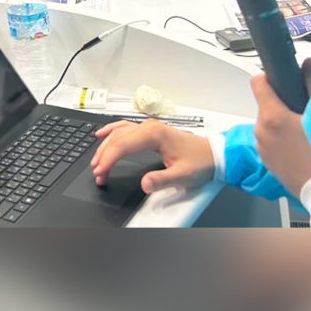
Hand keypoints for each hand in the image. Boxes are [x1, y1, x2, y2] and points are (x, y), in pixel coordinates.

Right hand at [91, 119, 214, 192]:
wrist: (214, 154)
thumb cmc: (200, 163)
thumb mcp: (183, 176)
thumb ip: (162, 180)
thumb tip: (144, 184)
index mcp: (154, 134)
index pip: (123, 145)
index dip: (109, 159)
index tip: (100, 172)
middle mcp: (149, 127)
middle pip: (118, 138)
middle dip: (104, 155)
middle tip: (97, 172)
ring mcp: (149, 127)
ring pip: (119, 133)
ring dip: (106, 146)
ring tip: (96, 160)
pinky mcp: (150, 131)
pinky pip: (125, 128)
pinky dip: (112, 131)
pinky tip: (102, 135)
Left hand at [250, 59, 310, 197]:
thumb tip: (307, 65)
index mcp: (273, 117)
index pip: (257, 83)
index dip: (268, 78)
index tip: (279, 80)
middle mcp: (262, 132)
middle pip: (264, 106)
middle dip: (280, 105)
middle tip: (302, 113)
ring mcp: (262, 149)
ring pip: (267, 125)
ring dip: (280, 124)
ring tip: (303, 134)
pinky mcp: (266, 163)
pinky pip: (269, 142)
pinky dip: (280, 140)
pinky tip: (299, 148)